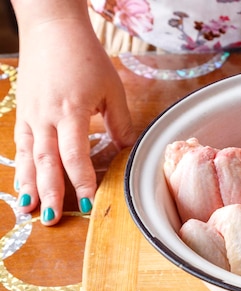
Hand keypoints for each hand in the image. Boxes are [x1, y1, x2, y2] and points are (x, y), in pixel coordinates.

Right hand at [12, 1, 134, 224]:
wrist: (52, 29)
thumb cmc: (85, 57)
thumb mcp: (111, 90)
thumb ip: (120, 123)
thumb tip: (126, 151)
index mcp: (70, 111)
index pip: (74, 155)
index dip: (81, 182)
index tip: (88, 203)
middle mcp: (45, 117)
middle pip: (46, 162)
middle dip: (49, 192)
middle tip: (53, 219)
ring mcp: (30, 114)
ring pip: (28, 156)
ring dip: (28, 185)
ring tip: (29, 210)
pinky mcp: (23, 110)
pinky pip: (21, 144)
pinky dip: (21, 165)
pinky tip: (22, 182)